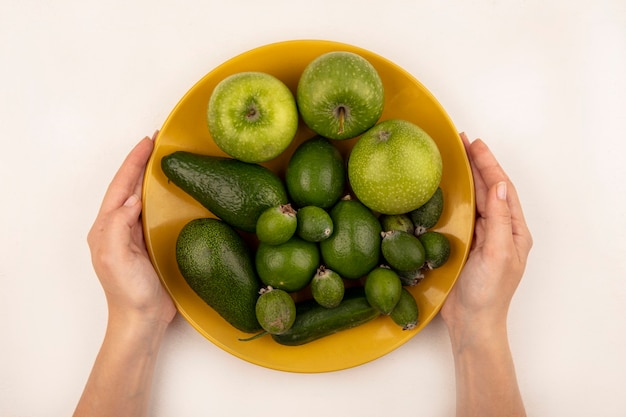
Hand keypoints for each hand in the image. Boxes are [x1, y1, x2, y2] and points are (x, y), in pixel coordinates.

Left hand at [87, 134, 175, 325]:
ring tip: (166, 159)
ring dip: (152, 176)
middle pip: (129, 187)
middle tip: (159, 142)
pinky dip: (162, 196)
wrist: (142, 320)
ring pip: (142, 197)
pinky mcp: (150, 243)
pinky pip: (155, 213)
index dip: (133, 162)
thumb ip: (118, 225)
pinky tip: (174, 192)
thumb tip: (132, 199)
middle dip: (141, 163)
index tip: (149, 142)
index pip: (120, 186)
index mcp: (106, 227)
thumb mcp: (115, 257)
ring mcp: (135, 235)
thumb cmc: (128, 293)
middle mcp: (119, 227)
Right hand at [441, 134, 532, 331]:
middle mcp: (499, 229)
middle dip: (477, 163)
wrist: (472, 323)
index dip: (488, 164)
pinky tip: (445, 187)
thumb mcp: (498, 255)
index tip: (474, 143)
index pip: (501, 189)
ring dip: (467, 176)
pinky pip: (462, 213)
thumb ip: (499, 220)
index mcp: (513, 230)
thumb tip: (498, 186)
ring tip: (454, 156)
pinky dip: (456, 196)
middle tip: (461, 141)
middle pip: (489, 188)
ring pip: (475, 198)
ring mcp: (482, 236)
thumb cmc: (488, 293)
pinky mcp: (465, 243)